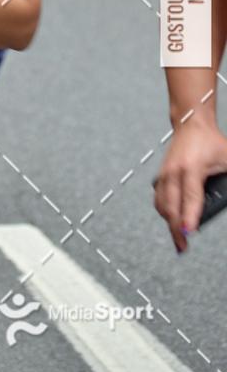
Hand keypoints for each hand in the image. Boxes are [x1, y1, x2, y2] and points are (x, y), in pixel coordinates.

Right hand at [154, 121, 226, 252]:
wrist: (191, 124)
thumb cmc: (211, 141)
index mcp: (191, 168)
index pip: (190, 198)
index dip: (190, 217)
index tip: (190, 233)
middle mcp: (174, 172)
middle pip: (171, 206)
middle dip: (176, 229)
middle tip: (183, 247)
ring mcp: (165, 174)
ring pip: (162, 205)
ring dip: (169, 222)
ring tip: (179, 238)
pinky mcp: (162, 175)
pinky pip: (159, 198)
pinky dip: (164, 211)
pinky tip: (172, 219)